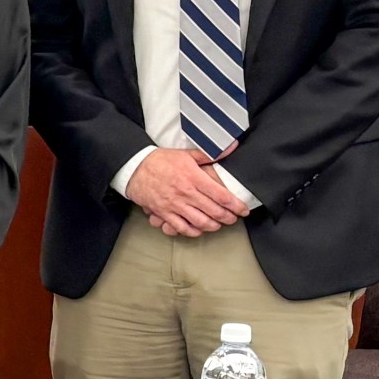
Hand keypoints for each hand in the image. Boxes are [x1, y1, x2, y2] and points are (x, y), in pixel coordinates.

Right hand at [126, 147, 247, 236]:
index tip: (243, 210)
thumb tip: (232, 147)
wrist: (135, 167)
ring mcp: (175, 205)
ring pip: (201, 222)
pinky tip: (199, 229)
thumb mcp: (186, 154)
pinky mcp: (164, 212)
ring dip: (213, 226)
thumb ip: (210, 154)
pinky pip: (182, 228)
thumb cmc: (161, 160)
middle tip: (233, 218)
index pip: (222, 196)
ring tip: (218, 224)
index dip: (236, 206)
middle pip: (215, 212)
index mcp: (194, 178)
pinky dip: (193, 231)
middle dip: (228, 218)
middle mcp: (186, 193)